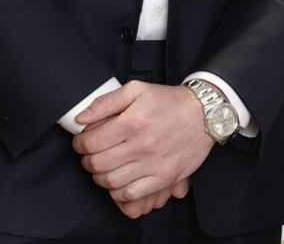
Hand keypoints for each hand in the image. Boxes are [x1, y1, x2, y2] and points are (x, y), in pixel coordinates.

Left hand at [71, 81, 213, 214]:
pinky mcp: (164, 177)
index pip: (90, 143)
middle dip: (87, 161)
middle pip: (97, 164)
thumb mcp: (136, 90)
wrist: (204, 114)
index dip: (79, 144)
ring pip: (111, 182)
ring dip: (100, 177)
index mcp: (132, 123)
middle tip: (90, 155)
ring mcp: (153, 164)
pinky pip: (131, 194)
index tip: (81, 142)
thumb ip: (105, 102)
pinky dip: (118, 191)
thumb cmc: (169, 101)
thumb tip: (81, 118)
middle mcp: (141, 145)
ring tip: (103, 168)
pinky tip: (118, 181)